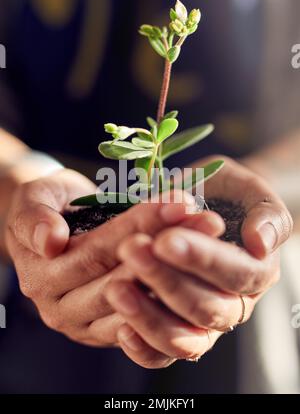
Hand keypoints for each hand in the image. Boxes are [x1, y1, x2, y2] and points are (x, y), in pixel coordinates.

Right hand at [5, 169, 222, 349]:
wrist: (54, 226)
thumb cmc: (48, 206)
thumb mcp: (34, 200)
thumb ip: (35, 219)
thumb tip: (50, 240)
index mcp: (43, 278)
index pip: (99, 251)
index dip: (140, 226)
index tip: (179, 202)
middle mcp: (63, 309)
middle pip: (124, 278)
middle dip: (169, 247)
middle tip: (209, 220)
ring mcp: (88, 325)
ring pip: (141, 302)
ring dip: (181, 269)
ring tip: (211, 237)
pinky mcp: (109, 332)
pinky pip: (147, 325)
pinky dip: (174, 297)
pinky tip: (203, 272)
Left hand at [106, 156, 292, 367]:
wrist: (205, 205)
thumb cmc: (225, 194)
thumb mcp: (247, 189)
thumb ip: (264, 212)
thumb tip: (261, 244)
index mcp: (257, 271)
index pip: (237, 274)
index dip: (202, 260)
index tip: (166, 240)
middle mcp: (233, 304)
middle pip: (206, 307)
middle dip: (167, 281)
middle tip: (132, 250)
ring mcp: (204, 324)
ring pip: (184, 339)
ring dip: (149, 316)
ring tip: (117, 288)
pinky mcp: (175, 334)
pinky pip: (162, 356)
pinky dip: (143, 348)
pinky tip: (121, 328)